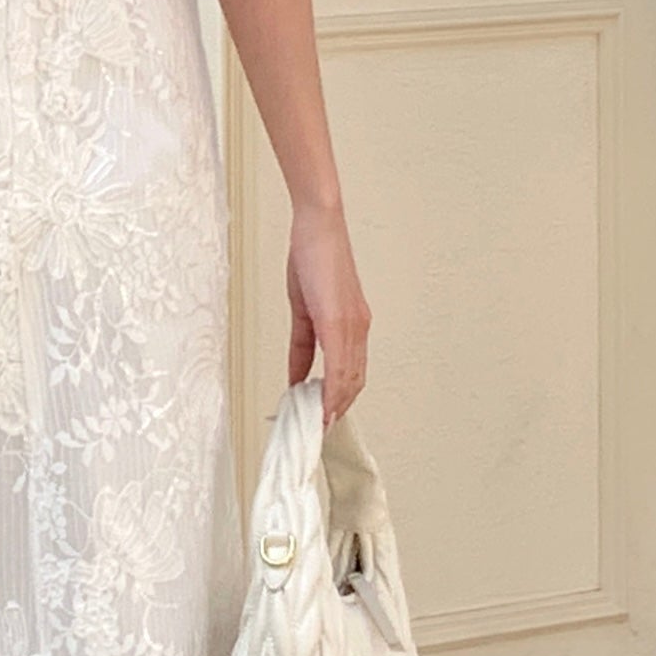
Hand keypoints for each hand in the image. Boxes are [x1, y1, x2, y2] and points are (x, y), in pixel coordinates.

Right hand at [285, 200, 369, 421]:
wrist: (318, 224)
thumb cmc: (312, 256)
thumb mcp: (302, 307)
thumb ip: (301, 345)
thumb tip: (296, 376)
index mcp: (353, 325)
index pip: (351, 373)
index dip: (338, 399)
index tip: (324, 418)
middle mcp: (359, 328)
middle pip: (354, 382)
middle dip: (338, 410)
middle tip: (319, 430)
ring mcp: (352, 325)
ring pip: (349, 379)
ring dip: (334, 407)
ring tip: (319, 428)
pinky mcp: (339, 320)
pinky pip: (338, 365)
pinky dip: (332, 391)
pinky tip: (323, 408)